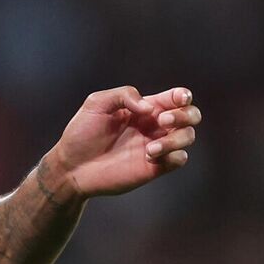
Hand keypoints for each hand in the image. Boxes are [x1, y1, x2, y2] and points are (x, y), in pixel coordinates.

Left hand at [46, 86, 199, 197]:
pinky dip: (173, 155)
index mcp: (144, 108)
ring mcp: (156, 146)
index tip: (179, 98)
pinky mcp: (155, 167)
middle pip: (190, 115)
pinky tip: (150, 157)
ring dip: (176, 139)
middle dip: (185, 114)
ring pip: (187, 136)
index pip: (174, 97)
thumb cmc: (82, 133)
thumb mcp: (96, 103)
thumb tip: (150, 108)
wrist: (72, 166)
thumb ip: (123, 95)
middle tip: (163, 119)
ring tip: (150, 149)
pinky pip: (179, 159)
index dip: (183, 95)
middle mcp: (154, 125)